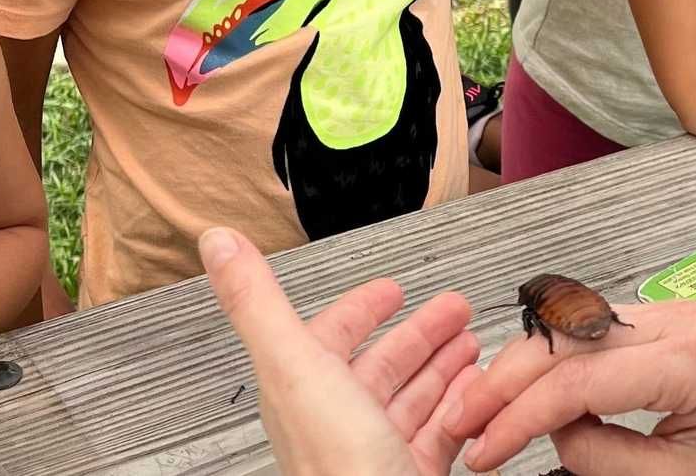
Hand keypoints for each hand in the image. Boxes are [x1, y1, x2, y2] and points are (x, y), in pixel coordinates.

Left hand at [201, 226, 480, 475]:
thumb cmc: (336, 467)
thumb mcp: (293, 364)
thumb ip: (256, 300)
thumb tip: (216, 243)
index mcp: (305, 389)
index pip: (329, 336)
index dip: (360, 309)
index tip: (389, 290)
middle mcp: (339, 421)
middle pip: (381, 365)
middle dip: (419, 333)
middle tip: (453, 308)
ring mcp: (376, 452)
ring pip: (413, 399)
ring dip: (443, 367)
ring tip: (472, 344)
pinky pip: (442, 435)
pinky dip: (462, 408)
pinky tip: (479, 395)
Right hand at [450, 299, 695, 473]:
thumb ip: (604, 457)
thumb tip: (549, 435)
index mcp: (690, 363)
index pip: (578, 381)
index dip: (518, 417)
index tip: (482, 450)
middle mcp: (678, 322)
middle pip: (563, 339)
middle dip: (504, 381)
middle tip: (462, 422)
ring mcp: (671, 312)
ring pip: (569, 327)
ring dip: (522, 366)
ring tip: (484, 409)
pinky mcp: (664, 318)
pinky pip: (591, 330)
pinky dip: (553, 359)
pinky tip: (528, 390)